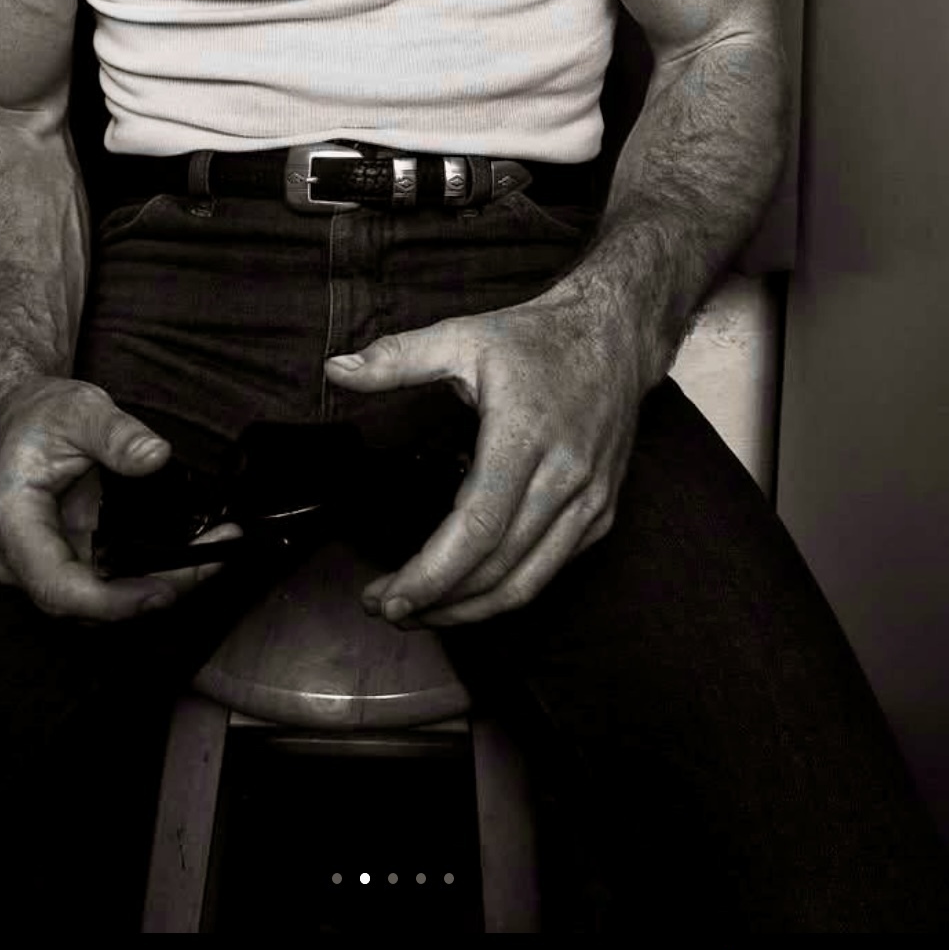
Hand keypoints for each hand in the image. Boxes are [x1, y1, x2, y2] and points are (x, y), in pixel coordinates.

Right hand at [0, 375, 237, 621]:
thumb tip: (157, 457)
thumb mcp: (78, 409)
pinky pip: (110, 580)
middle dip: (153, 590)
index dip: (108, 602)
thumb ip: (116, 434)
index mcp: (12, 522)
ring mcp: (46, 565)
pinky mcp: (71, 561)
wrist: (17, 416)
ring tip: (214, 550)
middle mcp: (22, 558)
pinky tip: (193, 550)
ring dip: (161, 583)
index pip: (55, 585)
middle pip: (87, 603)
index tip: (162, 591)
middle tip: (214, 560)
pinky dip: (152, 570)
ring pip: (103, 599)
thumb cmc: (38, 414)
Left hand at [322, 282, 647, 624]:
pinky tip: (467, 592)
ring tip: (418, 612)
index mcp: (525, 436)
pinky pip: (551, 569)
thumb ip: (396, 358)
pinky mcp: (601, 514)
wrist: (614, 337)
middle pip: (498, 566)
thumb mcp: (461, 336)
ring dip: (469, 609)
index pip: (479, 526)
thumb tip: (335, 369)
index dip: (433, 573)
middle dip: (438, 599)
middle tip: (385, 607)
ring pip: (527, 581)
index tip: (388, 597)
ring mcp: (590, 501)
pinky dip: (506, 591)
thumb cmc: (536, 339)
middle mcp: (565, 477)